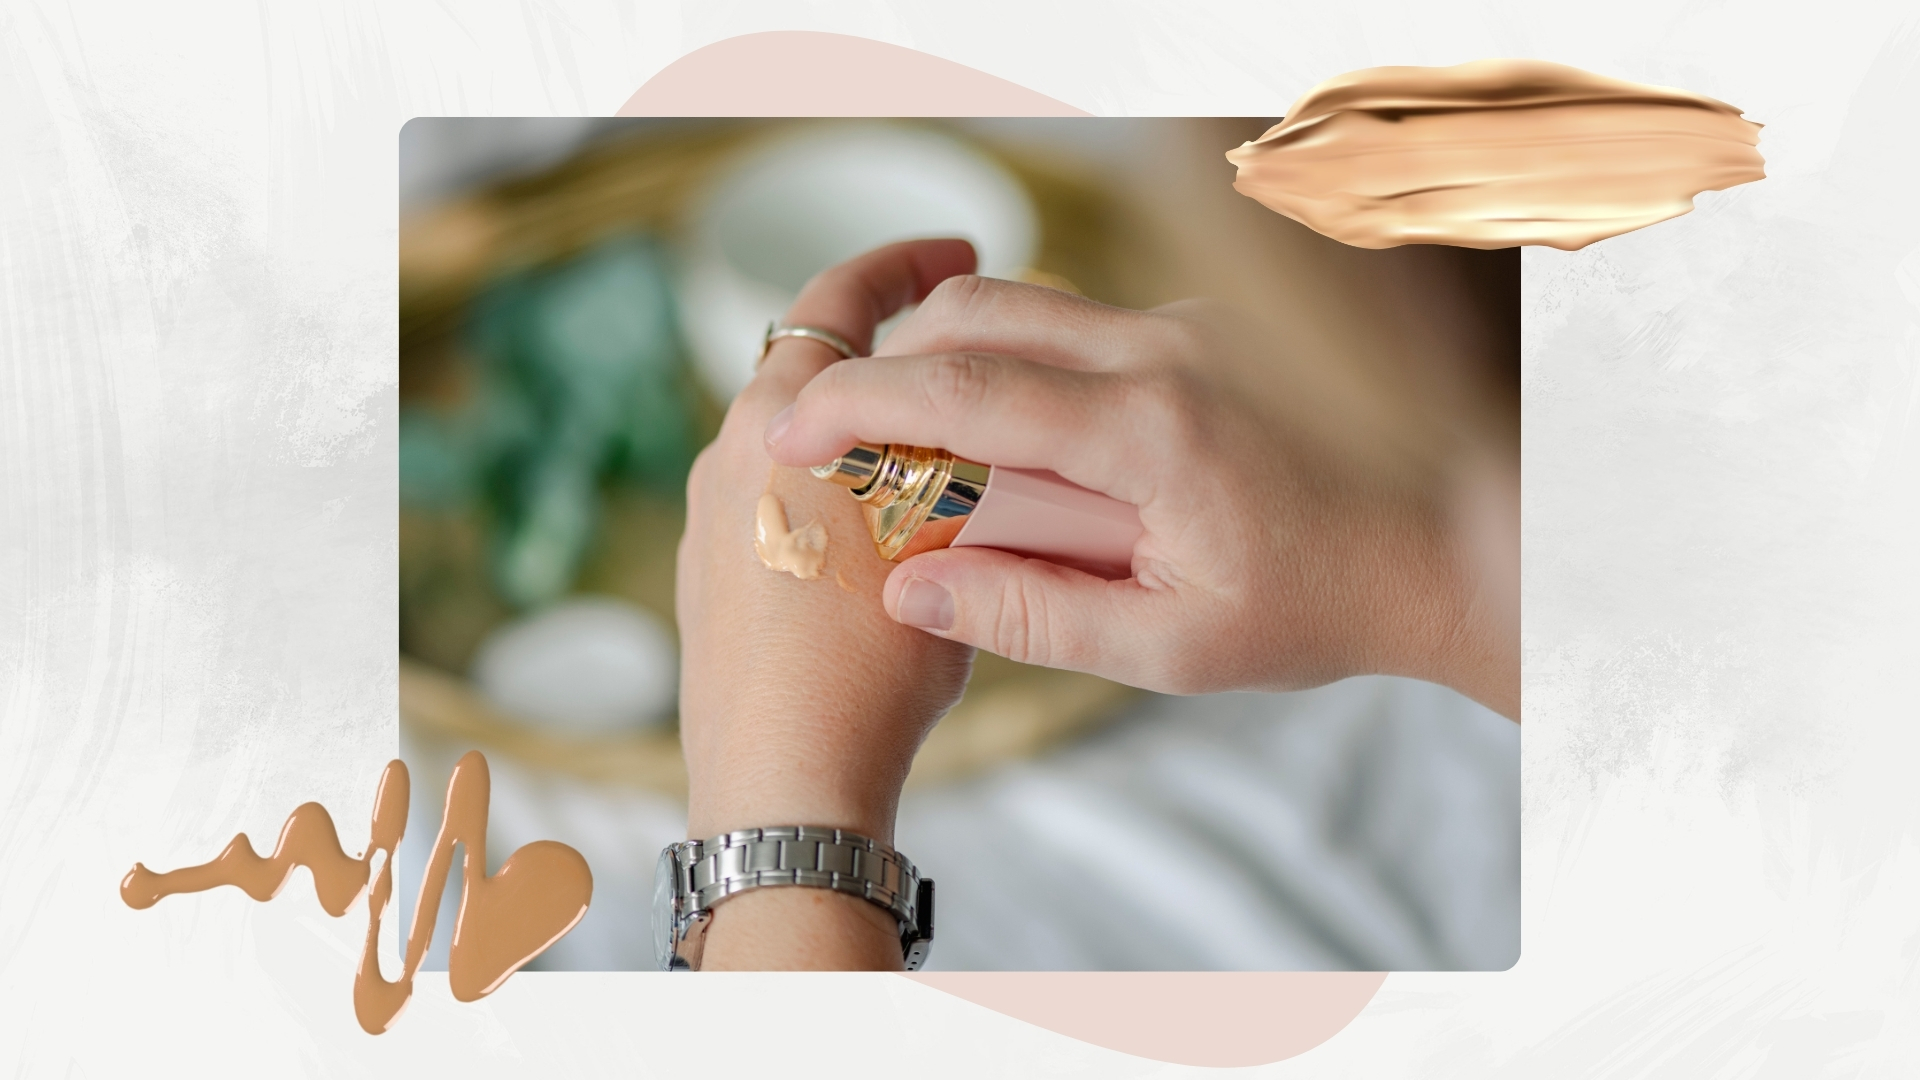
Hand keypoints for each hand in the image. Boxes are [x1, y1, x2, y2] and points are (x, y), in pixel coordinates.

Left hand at [675, 240, 978, 968]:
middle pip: (808, 369)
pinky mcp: (701, 578)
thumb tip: (986, 437)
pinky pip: (768, 504)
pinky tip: (876, 546)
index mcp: (777, 424)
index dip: (903, 264)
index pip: (836, 301)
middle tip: (957, 366)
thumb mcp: (946, 547)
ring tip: (934, 468)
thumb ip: (958, 468)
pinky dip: (823, 498)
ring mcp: (703, 521)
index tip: (955, 256)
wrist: (786, 781)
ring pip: (789, 443)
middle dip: (885, 359)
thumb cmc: (871, 669)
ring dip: (855, 436)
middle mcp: (724, 456)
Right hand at [764, 275, 1516, 718]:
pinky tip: (1014, 438)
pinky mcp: (1200, 327)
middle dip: (890, 363)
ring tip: (917, 443)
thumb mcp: (1170, 646)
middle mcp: (1167, 349)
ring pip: (1027, 302)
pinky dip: (1016, 359)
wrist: (1436, 546)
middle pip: (979, 313)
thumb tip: (909, 590)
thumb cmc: (1312, 607)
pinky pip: (1077, 319)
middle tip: (840, 436)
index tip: (790, 429)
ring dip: (953, 355)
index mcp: (1152, 428)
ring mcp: (1189, 324)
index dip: (859, 403)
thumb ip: (1033, 616)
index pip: (967, 389)